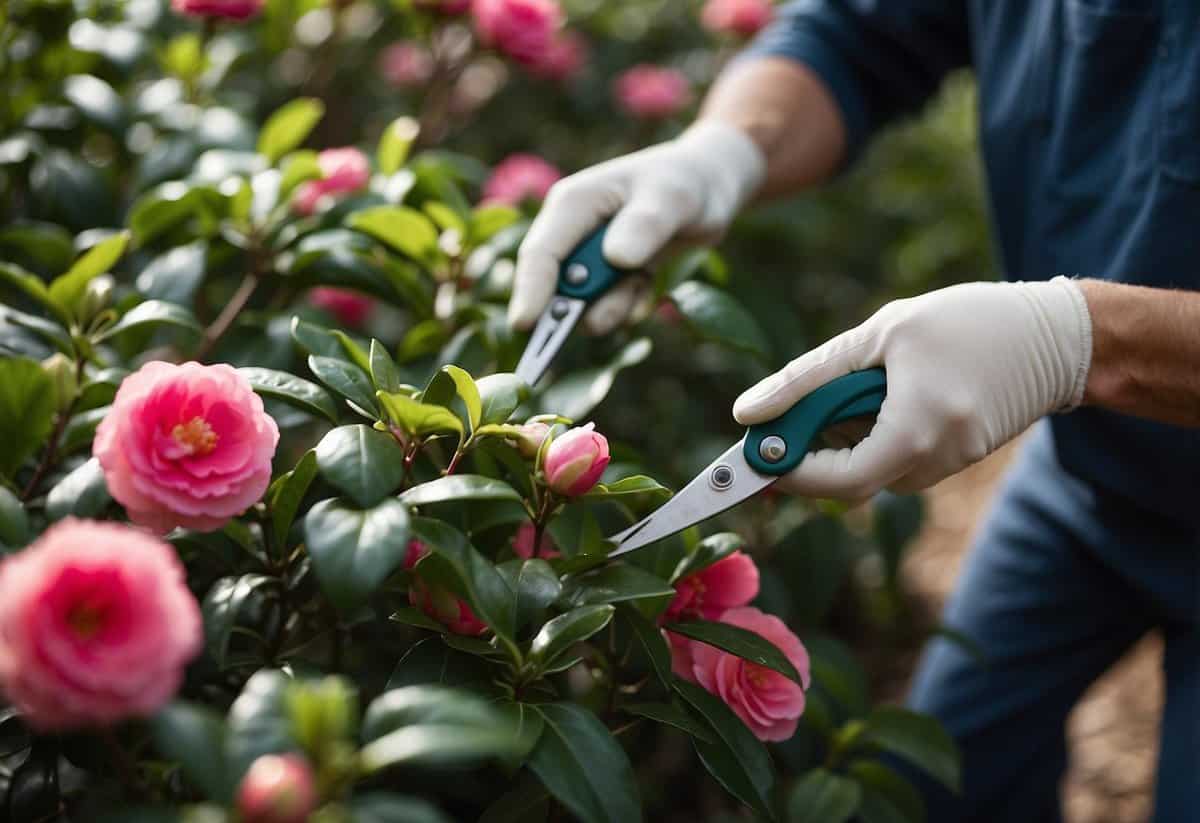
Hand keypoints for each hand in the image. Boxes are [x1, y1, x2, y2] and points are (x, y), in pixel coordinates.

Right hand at [508, 121, 764, 333]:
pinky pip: (609, 309)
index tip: (524, 325)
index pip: (540, 252)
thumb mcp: (673, 197)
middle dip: (581, 305)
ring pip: (583, 305)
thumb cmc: (686, 182)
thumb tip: (617, 257)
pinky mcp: (608, 277)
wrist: (709, 188)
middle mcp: (572, 233)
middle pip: (554, 286)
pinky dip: (630, 304)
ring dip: (613, 305)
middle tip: (618, 297)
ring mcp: (588, 258)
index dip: (530, 290)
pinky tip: (648, 282)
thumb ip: (646, 224)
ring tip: (642, 280)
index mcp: (572, 204)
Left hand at [733, 279, 1093, 499]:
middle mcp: (930, 463)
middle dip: (807, 453)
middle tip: (786, 412)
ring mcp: (945, 468)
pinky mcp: (952, 461)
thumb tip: (746, 413)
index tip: (754, 448)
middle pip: (845, 484)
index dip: (788, 471)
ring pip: (867, 471)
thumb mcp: (880, 335)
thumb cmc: (968, 322)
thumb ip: (808, 378)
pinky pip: (892, 460)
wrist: (1058, 338)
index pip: (834, 481)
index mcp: (914, 433)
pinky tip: (884, 392)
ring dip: (841, 437)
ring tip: (860, 381)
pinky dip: (870, 434)